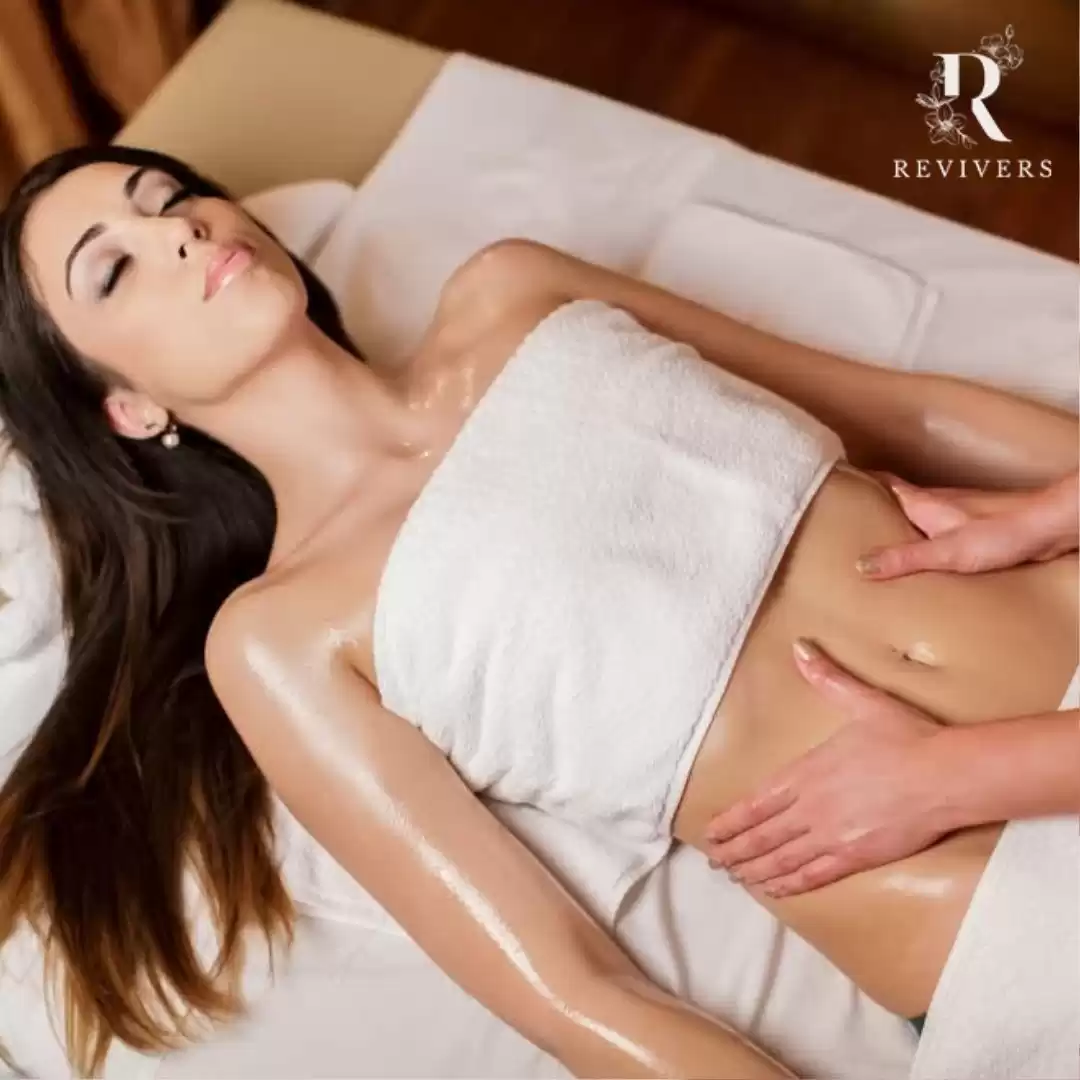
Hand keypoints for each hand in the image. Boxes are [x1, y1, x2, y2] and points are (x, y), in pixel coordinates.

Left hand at [704, 640, 950, 896]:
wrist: (947, 775)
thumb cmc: (906, 737)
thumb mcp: (862, 702)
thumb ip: (827, 678)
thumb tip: (801, 647)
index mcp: (807, 772)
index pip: (756, 802)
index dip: (730, 820)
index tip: (710, 832)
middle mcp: (812, 807)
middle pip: (763, 835)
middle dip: (734, 850)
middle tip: (713, 862)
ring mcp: (832, 835)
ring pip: (783, 858)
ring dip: (755, 869)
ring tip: (734, 877)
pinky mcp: (857, 856)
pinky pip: (815, 874)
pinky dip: (790, 883)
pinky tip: (775, 889)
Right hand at [856, 469, 1078, 579]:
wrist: (1049, 527)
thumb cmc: (1002, 532)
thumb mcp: (946, 551)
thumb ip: (904, 558)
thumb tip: (861, 566)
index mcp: (922, 503)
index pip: (882, 482)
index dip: (857, 479)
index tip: (832, 482)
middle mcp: (936, 503)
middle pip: (894, 498)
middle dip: (870, 506)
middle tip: (843, 518)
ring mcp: (955, 515)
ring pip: (914, 515)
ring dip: (895, 523)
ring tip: (873, 540)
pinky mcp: (972, 529)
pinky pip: (934, 531)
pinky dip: (919, 538)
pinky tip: (919, 557)